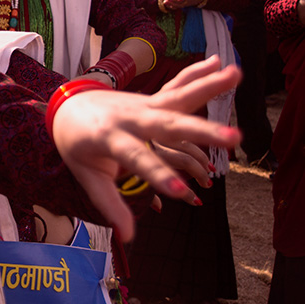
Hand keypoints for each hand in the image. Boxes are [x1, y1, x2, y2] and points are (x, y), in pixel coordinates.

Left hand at [51, 56, 240, 241]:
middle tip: (233, 137)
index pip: (137, 159)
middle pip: (167, 124)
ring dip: (208, 87)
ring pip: (178, 96)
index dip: (158, 176)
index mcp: (109, 138)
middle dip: (200, 130)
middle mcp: (130, 118)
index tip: (182, 192)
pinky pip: (180, 86)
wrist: (67, 106)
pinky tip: (228, 66)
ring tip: (237, 75)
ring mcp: (143, 104)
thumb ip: (109, 204)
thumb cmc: (77, 145)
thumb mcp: (86, 175)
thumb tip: (128, 237)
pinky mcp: (153, 100)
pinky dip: (201, 75)